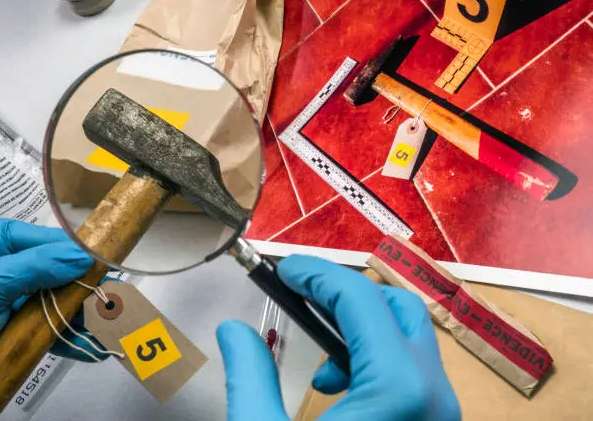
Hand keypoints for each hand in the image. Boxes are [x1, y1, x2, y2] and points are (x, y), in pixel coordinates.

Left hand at [0, 217, 106, 361]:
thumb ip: (36, 266)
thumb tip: (83, 257)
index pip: (50, 241)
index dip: (81, 255)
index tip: (110, 265)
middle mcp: (10, 265)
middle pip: (60, 273)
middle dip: (87, 291)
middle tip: (116, 301)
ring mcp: (14, 297)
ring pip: (58, 303)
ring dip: (83, 319)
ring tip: (110, 328)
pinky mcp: (16, 326)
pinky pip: (48, 328)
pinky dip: (69, 339)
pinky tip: (90, 346)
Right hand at [216, 255, 460, 419]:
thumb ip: (249, 379)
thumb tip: (234, 332)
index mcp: (400, 390)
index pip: (360, 299)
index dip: (317, 274)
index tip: (285, 271)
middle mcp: (435, 395)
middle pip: (398, 307)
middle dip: (348, 294)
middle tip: (304, 300)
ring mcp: (444, 411)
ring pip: (410, 337)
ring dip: (362, 329)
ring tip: (323, 362)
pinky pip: (414, 371)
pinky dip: (377, 361)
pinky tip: (343, 392)